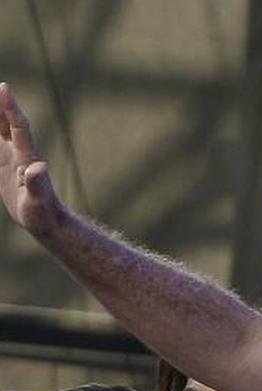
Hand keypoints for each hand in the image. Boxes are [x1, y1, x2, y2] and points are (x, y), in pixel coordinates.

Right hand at [0, 83, 63, 237]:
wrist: (45, 221)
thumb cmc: (43, 213)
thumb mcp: (38, 201)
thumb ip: (38, 184)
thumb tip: (38, 167)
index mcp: (26, 157)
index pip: (18, 126)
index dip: (10, 107)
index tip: (2, 87)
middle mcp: (18, 152)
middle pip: (4, 120)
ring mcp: (10, 157)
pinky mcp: (3, 164)